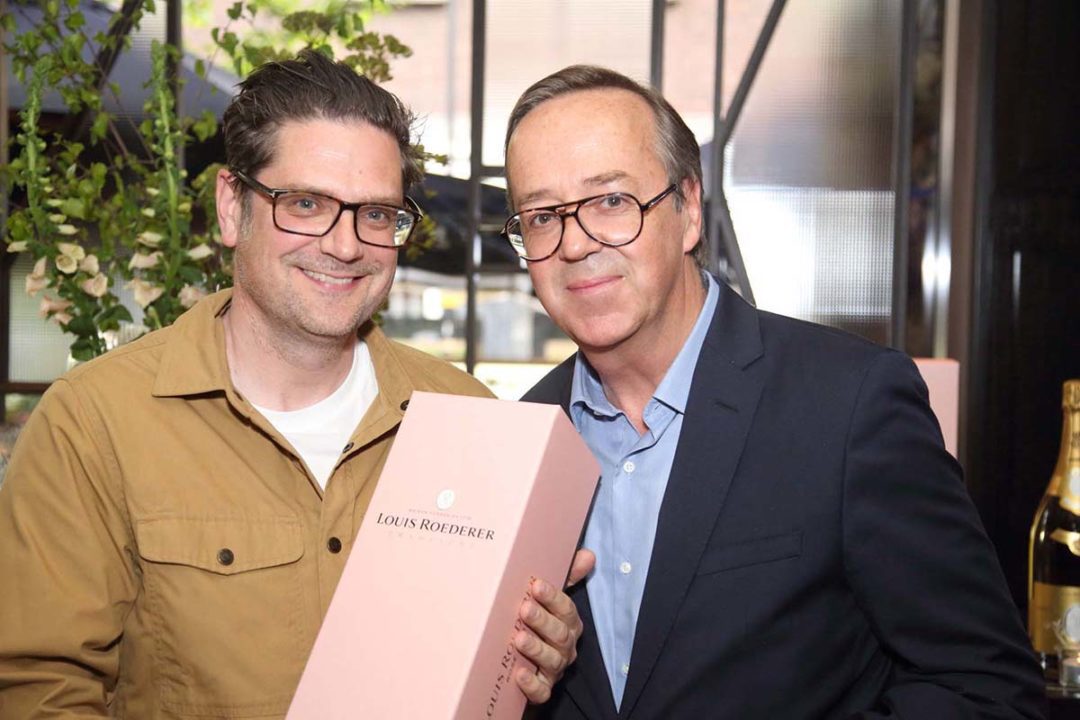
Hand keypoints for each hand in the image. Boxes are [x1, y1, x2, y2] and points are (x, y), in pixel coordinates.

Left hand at [514, 549, 595, 703]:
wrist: (520, 662)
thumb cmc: (538, 624)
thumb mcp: (549, 599)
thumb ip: (567, 577)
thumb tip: (588, 554)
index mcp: (569, 623)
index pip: (566, 609)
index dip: (552, 597)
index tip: (535, 585)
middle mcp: (566, 646)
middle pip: (560, 634)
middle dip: (542, 621)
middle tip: (524, 608)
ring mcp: (555, 668)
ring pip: (552, 660)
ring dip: (536, 649)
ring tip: (518, 639)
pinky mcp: (542, 689)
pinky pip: (542, 690)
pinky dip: (532, 683)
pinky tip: (519, 673)